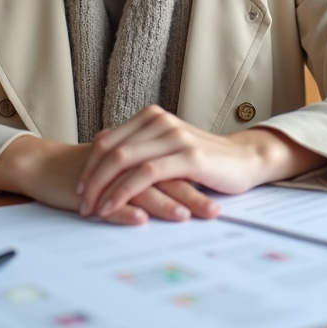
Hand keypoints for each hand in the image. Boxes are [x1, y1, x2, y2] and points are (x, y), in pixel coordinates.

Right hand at [0, 135, 215, 224]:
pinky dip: (125, 208)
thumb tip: (183, 192)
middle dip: (190, 194)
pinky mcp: (86, 187)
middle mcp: (125, 160)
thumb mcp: (122, 169)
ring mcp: (106, 173)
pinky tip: (140, 219)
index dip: (197, 181)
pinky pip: (108, 198)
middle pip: (164, 176)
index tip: (220, 197)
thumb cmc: (87, 169)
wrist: (45, 165)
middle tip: (213, 211)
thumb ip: (150, 174)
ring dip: (163, 203)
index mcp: (137, 152)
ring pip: (139, 186)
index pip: (173, 167)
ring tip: (184, 216)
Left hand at [77, 105, 326, 219]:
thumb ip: (142, 149)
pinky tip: (114, 207)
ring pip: (123, 160)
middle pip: (110, 149)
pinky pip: (145, 174)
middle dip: (91, 179)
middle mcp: (160, 121)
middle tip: (81, 203)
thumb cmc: (205, 161)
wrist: (245, 161)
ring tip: (93, 210)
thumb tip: (103, 157)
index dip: (89, 165)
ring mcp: (174, 136)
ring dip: (103, 188)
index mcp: (152, 117)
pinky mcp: (187, 156)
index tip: (81, 188)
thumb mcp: (168, 149)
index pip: (107, 139)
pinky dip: (124, 192)